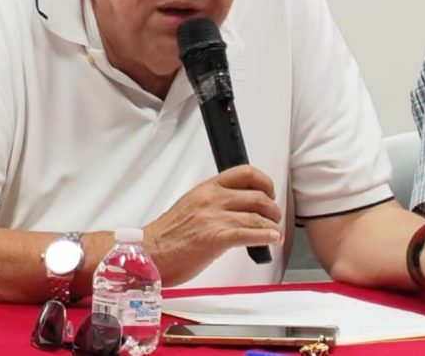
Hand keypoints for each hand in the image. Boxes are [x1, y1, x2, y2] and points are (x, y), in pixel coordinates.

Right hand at [143, 165, 281, 285]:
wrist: (150, 252)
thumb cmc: (168, 234)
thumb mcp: (191, 206)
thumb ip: (214, 202)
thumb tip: (238, 207)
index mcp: (207, 188)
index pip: (245, 173)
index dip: (264, 182)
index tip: (269, 192)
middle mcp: (212, 199)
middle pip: (257, 196)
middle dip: (272, 209)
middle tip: (273, 218)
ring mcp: (214, 218)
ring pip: (256, 216)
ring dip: (271, 225)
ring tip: (274, 232)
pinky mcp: (215, 239)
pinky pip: (248, 233)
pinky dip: (265, 236)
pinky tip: (272, 239)